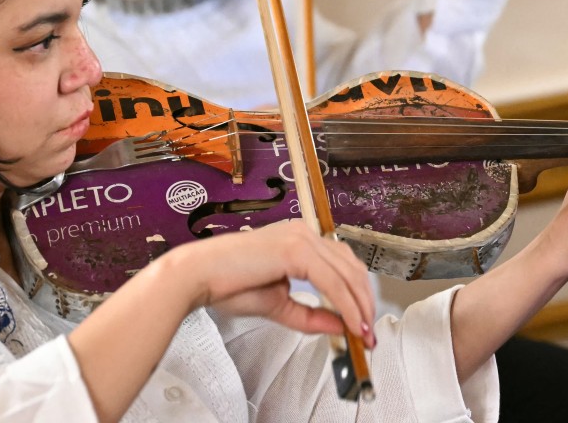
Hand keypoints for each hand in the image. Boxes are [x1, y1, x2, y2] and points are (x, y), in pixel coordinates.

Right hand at [184, 220, 374, 347]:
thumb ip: (310, 315)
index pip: (342, 266)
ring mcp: (301, 238)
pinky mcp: (296, 250)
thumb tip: (340, 326)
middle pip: (352, 268)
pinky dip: (346, 306)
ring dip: (360, 307)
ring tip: (363, 332)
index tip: (363, 324)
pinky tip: (351, 324)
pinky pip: (332, 282)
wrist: (198, 276)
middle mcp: (304, 233)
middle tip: (369, 333)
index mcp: (300, 240)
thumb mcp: (279, 305)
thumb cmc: (228, 284)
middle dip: (364, 303)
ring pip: (346, 275)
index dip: (358, 296)